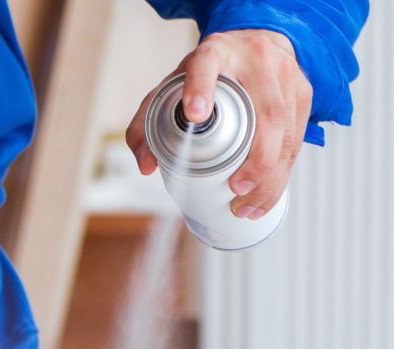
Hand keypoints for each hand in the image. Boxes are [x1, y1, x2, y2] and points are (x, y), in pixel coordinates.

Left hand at [126, 29, 312, 218]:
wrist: (255, 40)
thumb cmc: (207, 73)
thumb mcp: (171, 88)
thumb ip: (146, 125)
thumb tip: (147, 166)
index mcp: (214, 53)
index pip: (205, 66)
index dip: (200, 88)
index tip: (195, 115)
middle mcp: (254, 60)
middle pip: (264, 113)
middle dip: (255, 161)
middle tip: (235, 191)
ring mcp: (284, 75)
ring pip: (287, 131)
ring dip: (271, 177)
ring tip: (249, 206)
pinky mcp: (303, 92)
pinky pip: (298, 137)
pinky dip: (284, 171)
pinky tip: (267, 194)